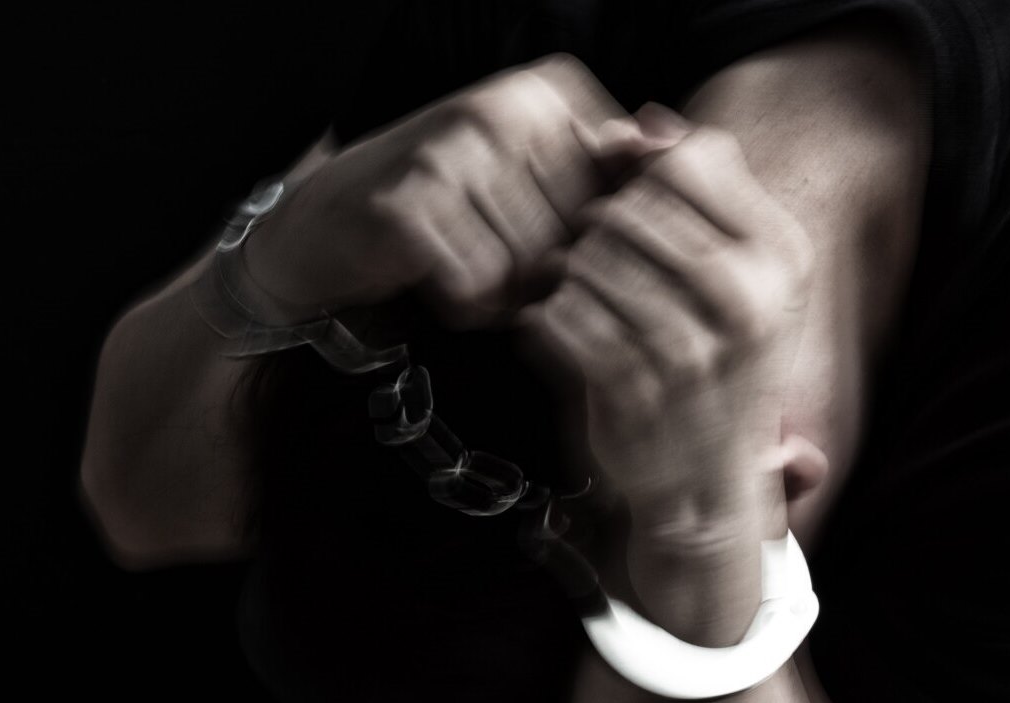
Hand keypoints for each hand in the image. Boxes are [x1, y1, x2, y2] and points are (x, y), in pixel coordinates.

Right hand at [242, 54, 657, 327]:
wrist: (333, 223)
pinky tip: (443, 280)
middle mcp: (502, 108)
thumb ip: (607, 169)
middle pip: (578, 238)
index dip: (594, 247)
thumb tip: (675, 145)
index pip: (620, 198)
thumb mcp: (538, 179)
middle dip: (549, 276)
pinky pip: (478, 285)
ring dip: (507, 294)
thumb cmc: (455, 209)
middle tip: (502, 261)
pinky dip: (466, 304)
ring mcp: (452, 148)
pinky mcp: (411, 200)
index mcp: (547, 92)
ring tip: (472, 268)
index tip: (554, 243)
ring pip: (531, 268)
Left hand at [520, 108, 814, 549]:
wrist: (705, 490)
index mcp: (781, 261)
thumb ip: (697, 194)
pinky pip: (558, 313)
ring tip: (585, 299)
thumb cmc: (716, 370)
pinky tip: (563, 332)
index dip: (643, 168)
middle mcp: (745, 302)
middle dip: (600, 227)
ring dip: (571, 273)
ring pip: (589, 256)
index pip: (693, 160)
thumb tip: (645, 121)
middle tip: (600, 260)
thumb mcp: (739, 281)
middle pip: (630, 207)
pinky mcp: (630, 387)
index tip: (626, 193)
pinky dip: (548, 319)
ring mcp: (688, 348)